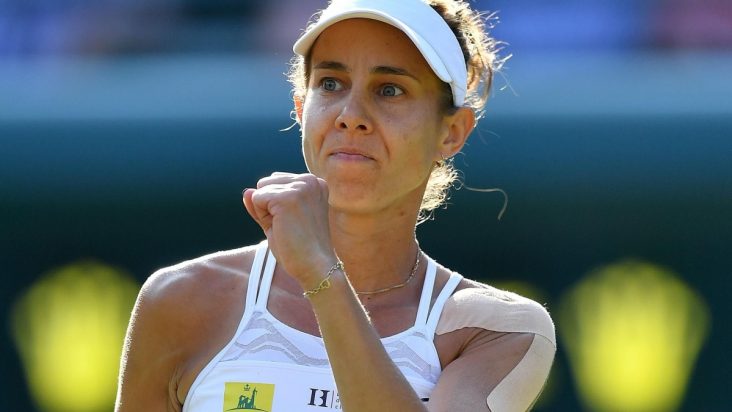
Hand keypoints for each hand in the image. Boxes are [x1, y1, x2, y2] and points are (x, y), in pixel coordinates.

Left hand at [243, 172, 336, 287]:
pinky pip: (256, 198)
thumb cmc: (300, 247)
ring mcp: (300, 187)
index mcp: (314, 183)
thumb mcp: (279, 220)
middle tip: (290, 227)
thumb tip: (246, 191)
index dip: (276, 206)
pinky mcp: (288, 197)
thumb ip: (263, 204)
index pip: (276, 182)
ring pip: (260, 190)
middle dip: (269, 206)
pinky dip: (262, 216)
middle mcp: (310, 180)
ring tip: (287, 227)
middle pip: (266, 183)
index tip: (295, 222)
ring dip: (266, 212)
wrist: (315, 266)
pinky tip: (281, 228)